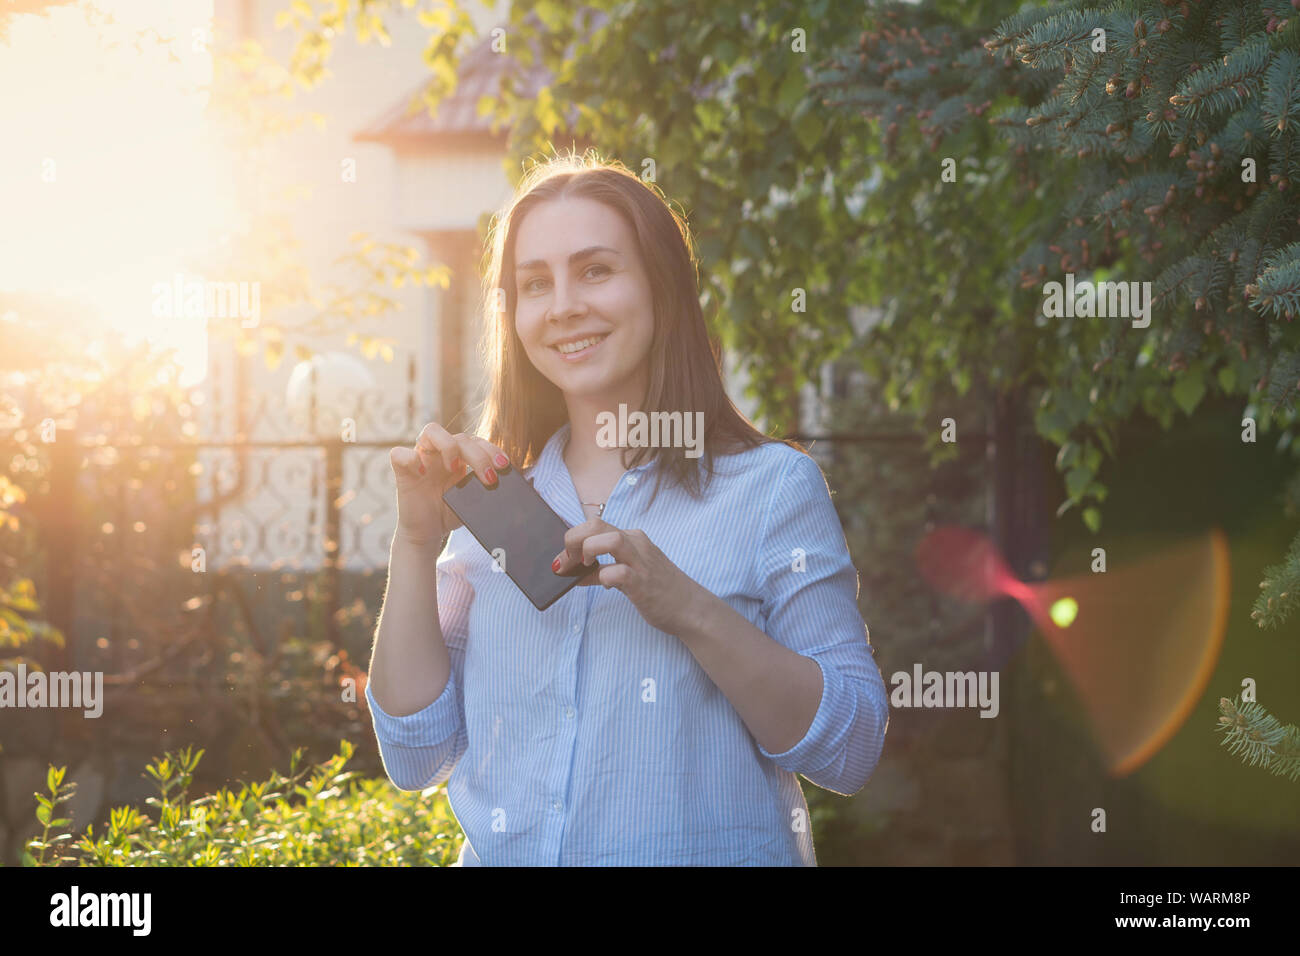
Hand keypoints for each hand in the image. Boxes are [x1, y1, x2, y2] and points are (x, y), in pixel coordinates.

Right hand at [389, 422, 509, 545]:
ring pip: (431, 430)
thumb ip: (490, 487)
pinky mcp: (402, 472)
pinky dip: (411, 459)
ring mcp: (421, 459)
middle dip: (479, 455)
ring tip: (454, 468)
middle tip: (489, 477)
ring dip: (448, 446)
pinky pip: (399, 454)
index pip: (476, 441)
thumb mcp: (475, 500)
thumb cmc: (450, 513)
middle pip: (460, 437)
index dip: (491, 450)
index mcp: (459, 456)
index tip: (504, 467)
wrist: (428, 534)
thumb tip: (522, 483)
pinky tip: (422, 473)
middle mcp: (440, 452)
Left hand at [551, 516, 705, 634]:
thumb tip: (574, 575)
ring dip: (587, 551)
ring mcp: (641, 562)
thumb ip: (602, 572)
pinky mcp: (643, 583)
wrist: (691, 608)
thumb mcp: (629, 575)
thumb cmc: (660, 590)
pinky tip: (605, 585)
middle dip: (573, 540)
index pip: (594, 524)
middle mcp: (636, 544)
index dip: (573, 538)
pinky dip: (604, 577)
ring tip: (583, 567)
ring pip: (609, 539)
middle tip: (567, 562)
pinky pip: (618, 572)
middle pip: (595, 525)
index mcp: (632, 538)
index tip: (564, 559)